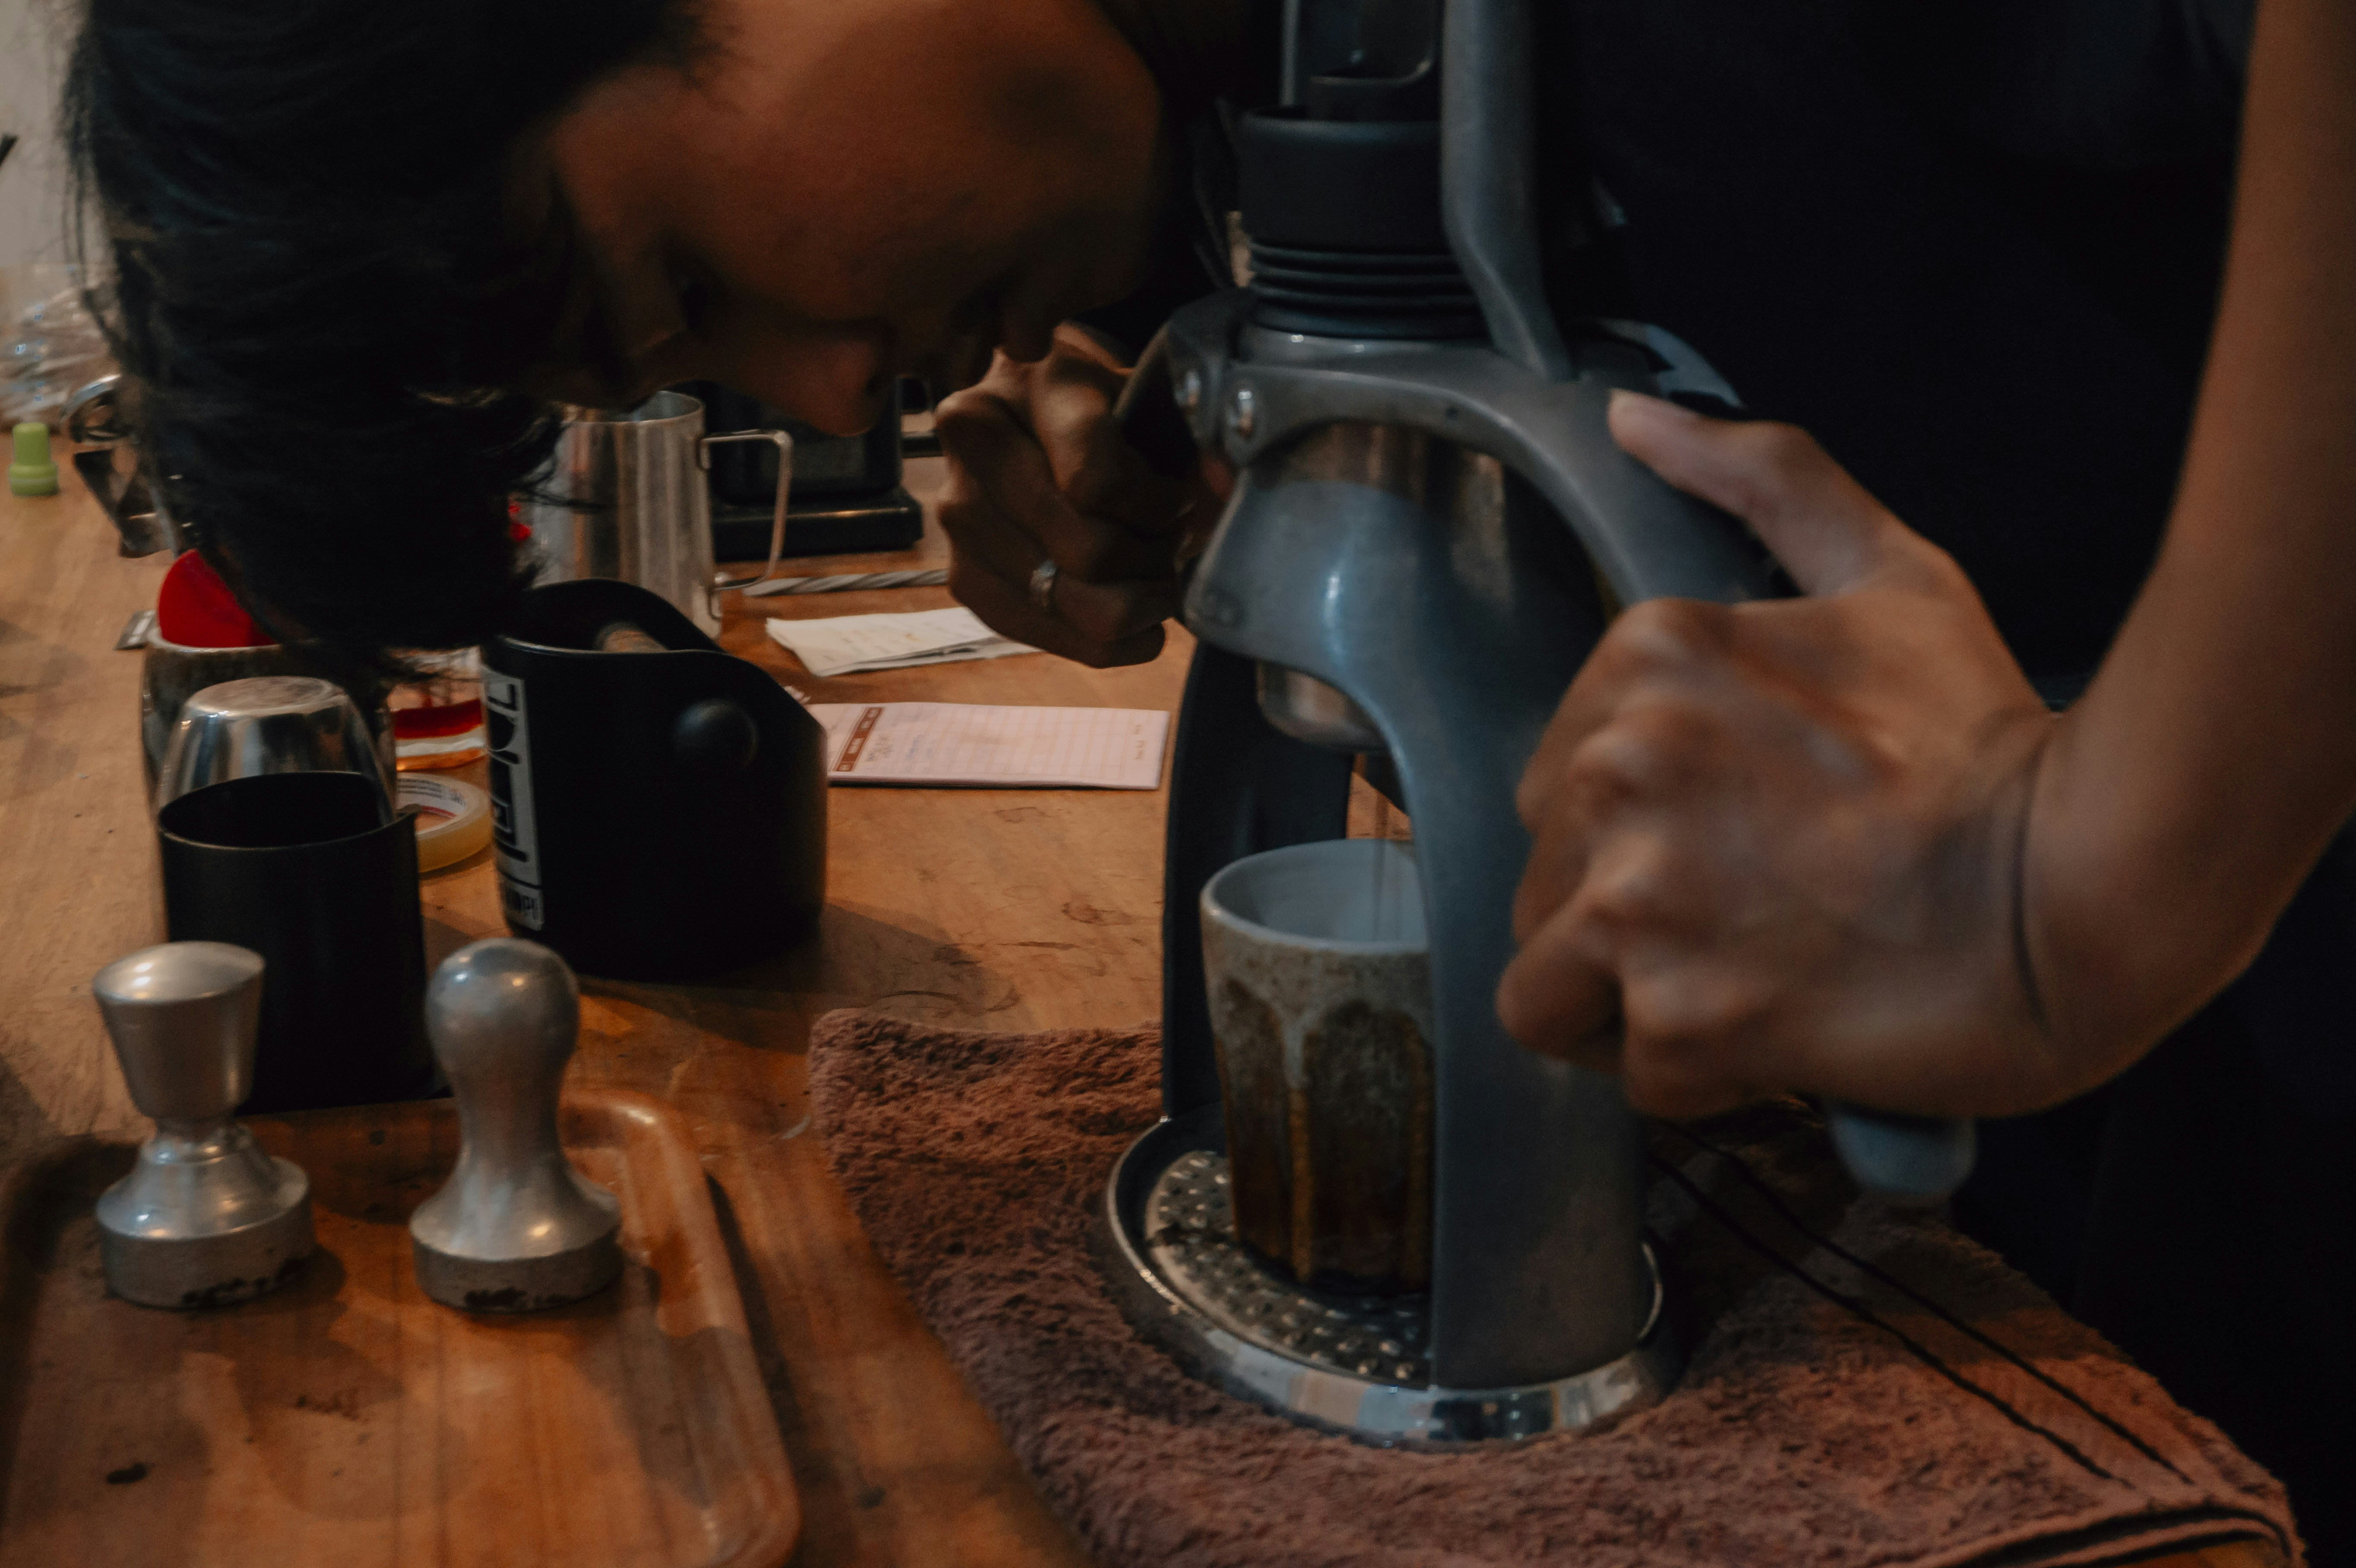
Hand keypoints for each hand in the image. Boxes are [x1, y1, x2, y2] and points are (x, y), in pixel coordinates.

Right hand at [934, 325, 1219, 665]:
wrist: (1035, 421)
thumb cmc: (1104, 410)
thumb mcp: (1150, 395)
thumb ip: (1195, 433)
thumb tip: (1222, 484)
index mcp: (1022, 384)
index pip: (1098, 482)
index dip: (1158, 506)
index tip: (1177, 499)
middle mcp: (974, 448)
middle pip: (1088, 552)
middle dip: (1151, 559)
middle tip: (1168, 544)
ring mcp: (958, 520)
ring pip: (1075, 606)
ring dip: (1135, 602)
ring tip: (1147, 572)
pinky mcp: (965, 580)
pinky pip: (1054, 639)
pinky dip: (1108, 638)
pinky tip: (1125, 605)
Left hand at [1496, 392, 2069, 1120]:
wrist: (2086, 880)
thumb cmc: (1983, 739)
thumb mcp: (1885, 576)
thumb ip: (1761, 484)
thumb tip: (1634, 414)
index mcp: (1640, 663)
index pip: (1555, 791)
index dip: (1635, 837)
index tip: (1734, 845)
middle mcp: (1612, 774)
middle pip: (1542, 891)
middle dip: (1623, 922)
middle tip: (1748, 918)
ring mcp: (1635, 902)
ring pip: (1547, 992)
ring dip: (1631, 1006)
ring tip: (1743, 984)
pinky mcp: (1674, 1016)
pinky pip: (1634, 1075)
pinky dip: (1701, 1074)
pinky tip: (1782, 1032)